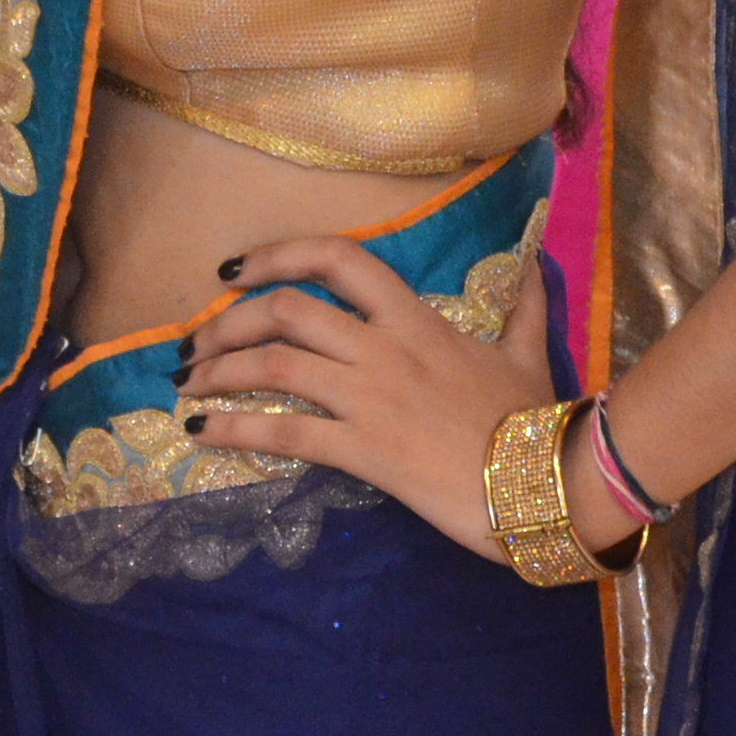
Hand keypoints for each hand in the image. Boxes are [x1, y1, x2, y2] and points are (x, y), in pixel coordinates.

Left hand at [182, 237, 634, 567]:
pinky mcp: (364, 450)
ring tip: (187, 385)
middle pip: (287, 310)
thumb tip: (533, 269)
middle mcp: (383, 347)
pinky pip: (285, 433)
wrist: (548, 481)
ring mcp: (370, 397)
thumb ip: (522, 308)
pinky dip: (234, 428)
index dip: (275, 255)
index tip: (232, 272)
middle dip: (228, 324)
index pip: (337, 257)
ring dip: (219, 371)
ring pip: (275, 365)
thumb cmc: (534, 418)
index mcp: (414, 317)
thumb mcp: (528, 352)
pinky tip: (202, 431)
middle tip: (196, 345)